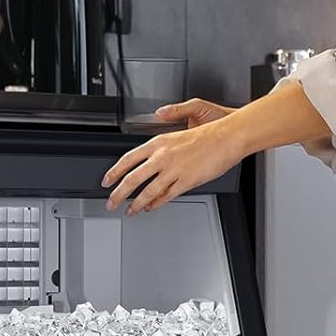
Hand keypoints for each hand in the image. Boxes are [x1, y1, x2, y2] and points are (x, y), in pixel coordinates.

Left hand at [102, 97, 244, 213]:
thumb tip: (155, 125)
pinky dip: (156, 204)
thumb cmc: (210, 132)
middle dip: (118, 194)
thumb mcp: (181, 124)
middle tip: (111, 202)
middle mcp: (162, 156)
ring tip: (130, 211)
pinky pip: (166, 196)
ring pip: (147, 191)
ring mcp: (173, 170)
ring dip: (136, 204)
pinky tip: (151, 207)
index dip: (114, 172)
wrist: (228, 137)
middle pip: (132, 178)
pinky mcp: (186, 181)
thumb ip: (165, 127)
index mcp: (158, 142)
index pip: (128, 159)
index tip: (107, 180)